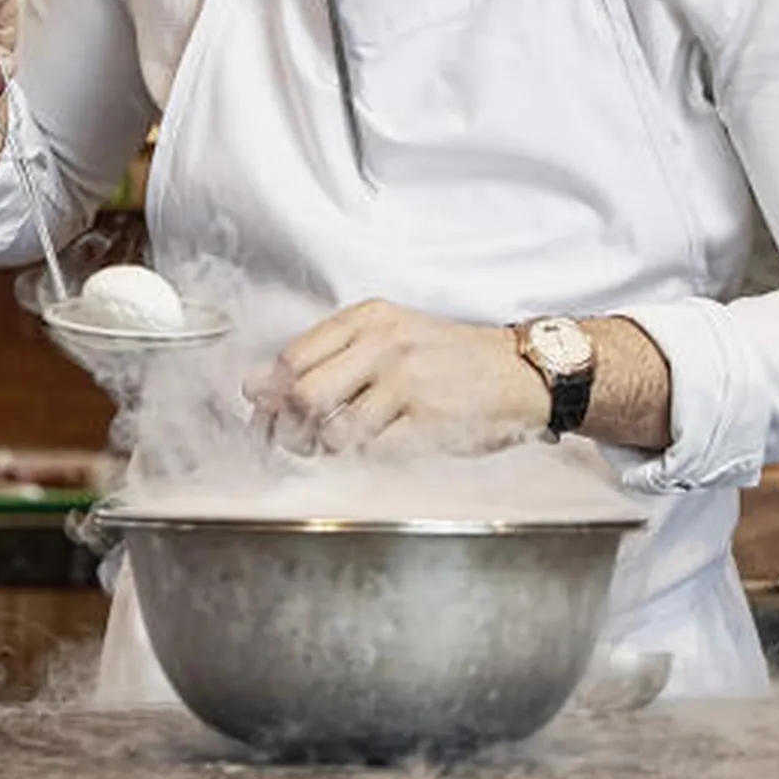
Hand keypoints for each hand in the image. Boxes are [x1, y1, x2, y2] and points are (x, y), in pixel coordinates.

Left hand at [254, 302, 546, 457]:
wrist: (518, 373)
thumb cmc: (449, 358)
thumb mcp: (391, 335)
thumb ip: (332, 354)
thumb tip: (261, 387)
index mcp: (368, 319)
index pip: (293, 356)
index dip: (267, 392)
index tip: (259, 412)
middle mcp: (384, 345)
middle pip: (303, 394)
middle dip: (284, 427)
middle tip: (285, 441)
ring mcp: (407, 383)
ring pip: (334, 429)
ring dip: (322, 450)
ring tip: (330, 448)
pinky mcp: (429, 421)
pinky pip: (373, 451)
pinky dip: (361, 459)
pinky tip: (370, 451)